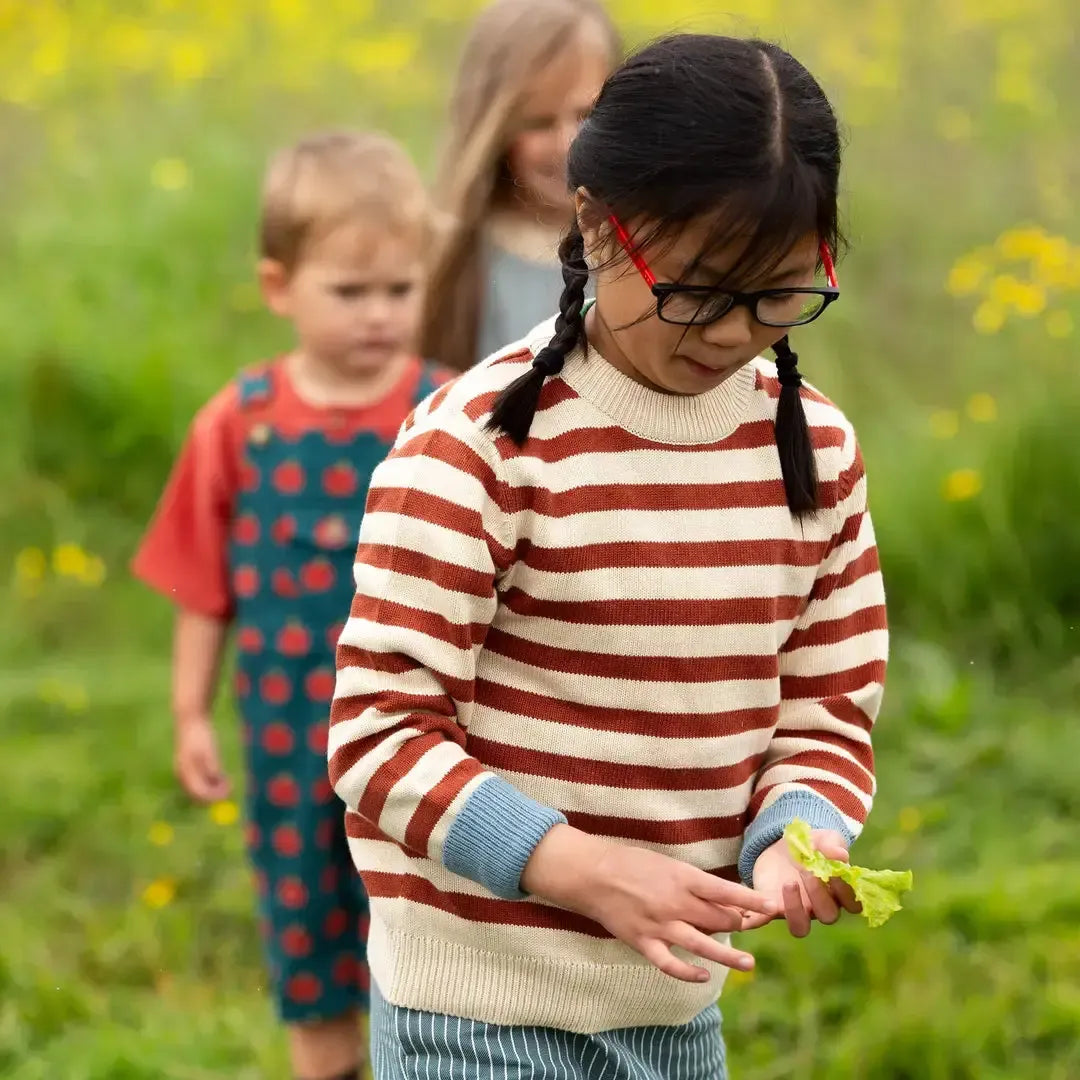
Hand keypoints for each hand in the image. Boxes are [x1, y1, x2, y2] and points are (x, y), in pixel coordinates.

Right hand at [174, 715, 229, 802]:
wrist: (192, 720)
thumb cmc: (201, 734)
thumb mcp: (209, 749)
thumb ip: (212, 764)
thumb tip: (216, 779)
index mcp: (186, 771)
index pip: (199, 793)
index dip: (214, 796)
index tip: (229, 793)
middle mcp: (183, 775)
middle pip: (198, 794)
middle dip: (214, 794)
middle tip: (230, 787)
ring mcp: (185, 772)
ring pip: (200, 789)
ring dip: (214, 789)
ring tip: (227, 780)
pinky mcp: (189, 769)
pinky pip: (200, 782)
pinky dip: (211, 782)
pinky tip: (222, 776)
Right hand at [521, 825, 777, 982]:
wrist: (592, 873)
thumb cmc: (630, 862)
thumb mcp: (666, 863)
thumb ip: (691, 882)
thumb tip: (718, 898)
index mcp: (682, 877)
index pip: (725, 891)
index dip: (751, 900)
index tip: (772, 906)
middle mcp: (675, 902)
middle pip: (718, 919)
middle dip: (738, 924)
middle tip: (750, 927)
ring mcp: (659, 924)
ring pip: (702, 944)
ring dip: (728, 955)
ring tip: (748, 963)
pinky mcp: (643, 942)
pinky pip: (670, 963)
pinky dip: (688, 972)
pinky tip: (703, 976)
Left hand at [743, 829, 860, 936]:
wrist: (782, 845)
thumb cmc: (812, 845)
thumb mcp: (824, 839)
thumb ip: (834, 845)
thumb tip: (840, 855)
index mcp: (838, 893)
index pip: (852, 904)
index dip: (846, 890)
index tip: (835, 869)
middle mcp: (819, 908)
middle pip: (828, 916)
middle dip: (818, 894)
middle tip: (806, 870)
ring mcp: (795, 910)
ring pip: (800, 928)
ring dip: (795, 910)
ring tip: (788, 884)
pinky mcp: (770, 907)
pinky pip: (763, 920)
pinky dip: (755, 918)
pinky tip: (750, 909)